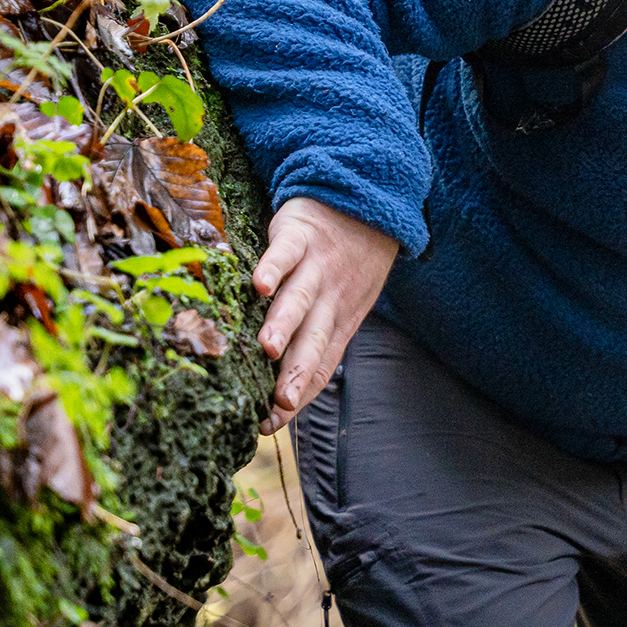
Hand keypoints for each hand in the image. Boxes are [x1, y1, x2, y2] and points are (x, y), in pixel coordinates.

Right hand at [252, 196, 399, 433]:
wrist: (367, 203)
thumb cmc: (348, 264)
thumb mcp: (342, 306)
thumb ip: (313, 342)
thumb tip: (280, 392)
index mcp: (338, 322)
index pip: (320, 366)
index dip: (298, 395)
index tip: (269, 424)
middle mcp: (330, 300)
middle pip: (313, 340)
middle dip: (296, 372)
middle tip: (279, 402)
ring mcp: (316, 267)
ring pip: (300, 299)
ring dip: (284, 323)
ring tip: (267, 347)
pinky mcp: (301, 235)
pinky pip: (285, 253)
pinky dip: (274, 267)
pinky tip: (260, 285)